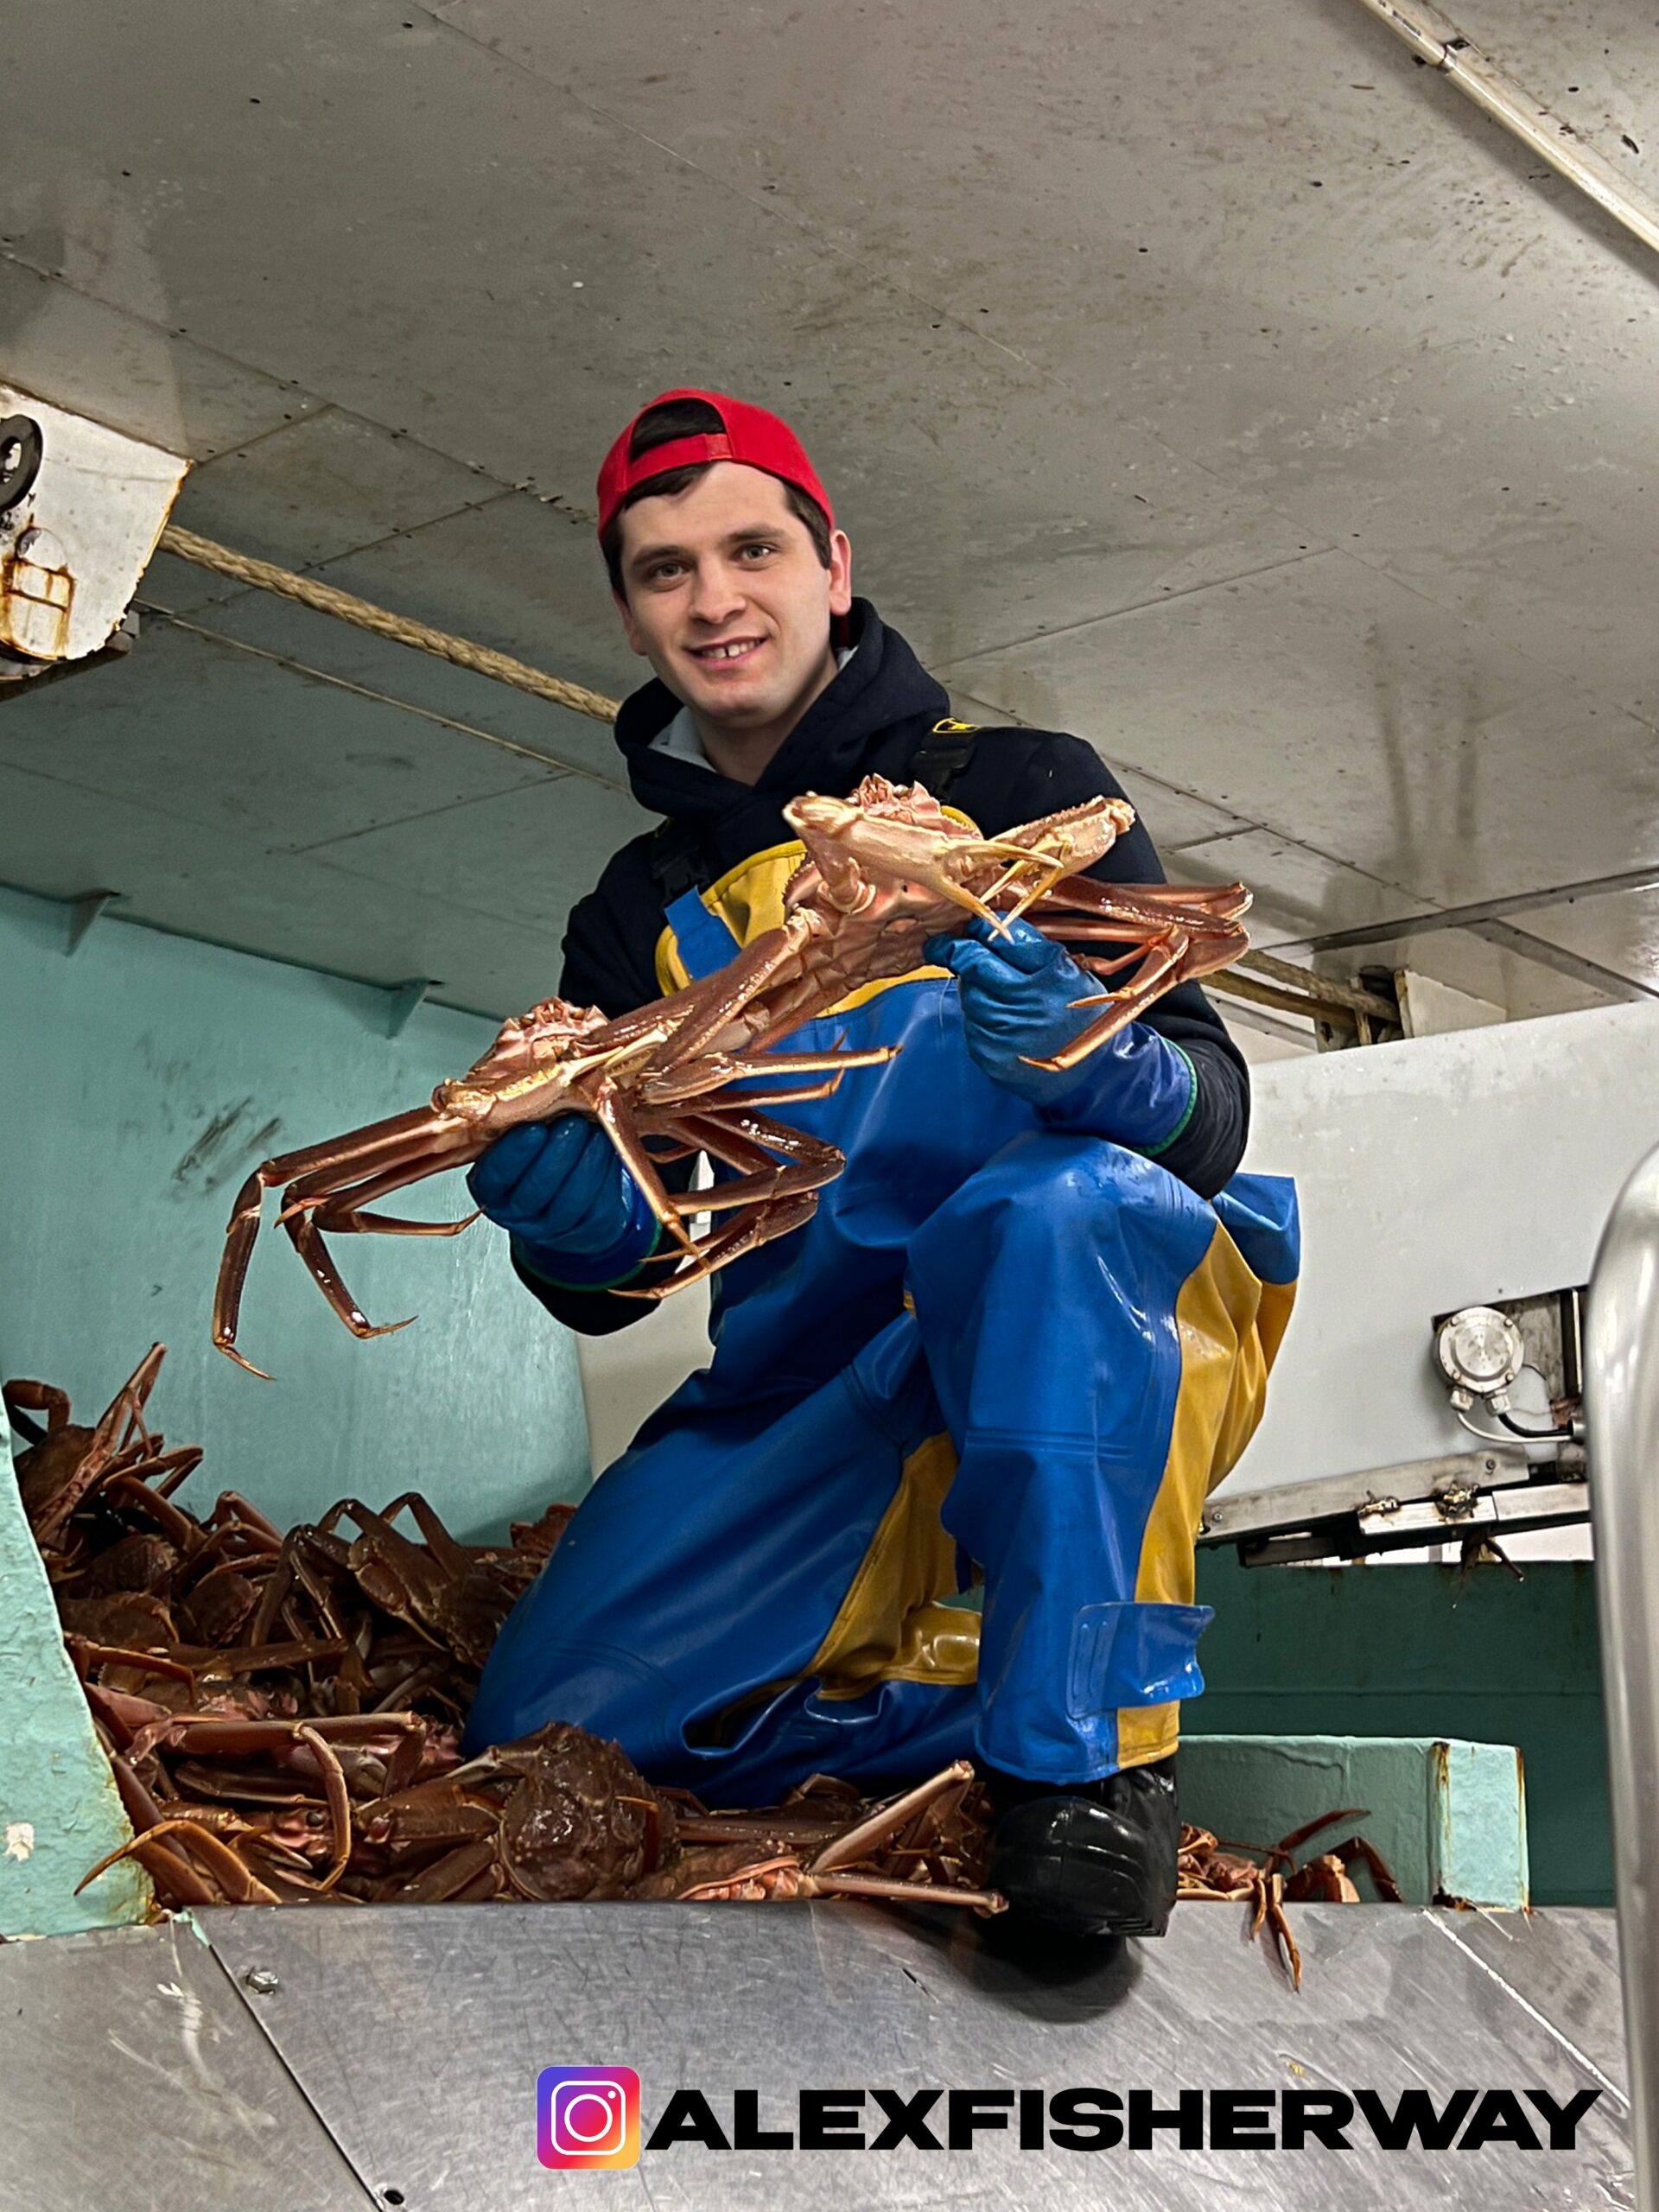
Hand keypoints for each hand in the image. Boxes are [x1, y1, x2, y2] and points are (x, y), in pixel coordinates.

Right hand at [467, 1117, 655, 1273]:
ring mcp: (552, 1226)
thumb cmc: (539, 1159)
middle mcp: (517, 1212)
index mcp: (491, 1187)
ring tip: (593, 1131)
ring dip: (586, 1159)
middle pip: (536, 1189)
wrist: (569, 1201)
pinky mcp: (588, 1228)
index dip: (515, 1153)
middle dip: (558, 1152)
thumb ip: (518, 1120)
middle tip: (572, 1122)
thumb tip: (535, 1086)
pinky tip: (607, 1147)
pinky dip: (606, 1172)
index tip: (533, 1128)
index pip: (497, 1174)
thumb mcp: (518, 1140)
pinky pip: (599, 1203)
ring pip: (570, 1199)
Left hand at [924, 916, 1195, 1146]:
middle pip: (972, 963)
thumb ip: (1033, 948)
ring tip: (1000, 996)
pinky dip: (980, 1016)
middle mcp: (1023, 999)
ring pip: (968, 993)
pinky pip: (971, 1023)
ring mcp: (1001, 1029)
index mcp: (1050, 972)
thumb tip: (990, 925)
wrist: (1087, 1076)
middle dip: (959, 951)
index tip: (970, 926)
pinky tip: (1003, 1022)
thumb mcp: (1073, 972)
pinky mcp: (987, 1052)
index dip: (978, 928)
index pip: (999, 937)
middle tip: (954, 948)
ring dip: (974, 987)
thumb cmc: (1082, 1017)